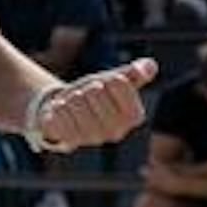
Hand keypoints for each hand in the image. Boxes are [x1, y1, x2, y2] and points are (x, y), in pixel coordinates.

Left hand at [27, 57, 154, 150]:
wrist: (67, 110)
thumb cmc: (96, 94)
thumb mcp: (115, 79)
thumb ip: (134, 73)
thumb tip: (149, 65)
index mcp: (134, 117)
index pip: (118, 83)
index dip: (109, 79)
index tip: (108, 87)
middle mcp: (116, 132)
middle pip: (94, 91)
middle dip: (88, 87)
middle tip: (88, 95)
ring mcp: (92, 139)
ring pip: (75, 102)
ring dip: (71, 97)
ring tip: (75, 102)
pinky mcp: (69, 140)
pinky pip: (59, 115)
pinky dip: (57, 108)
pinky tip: (62, 111)